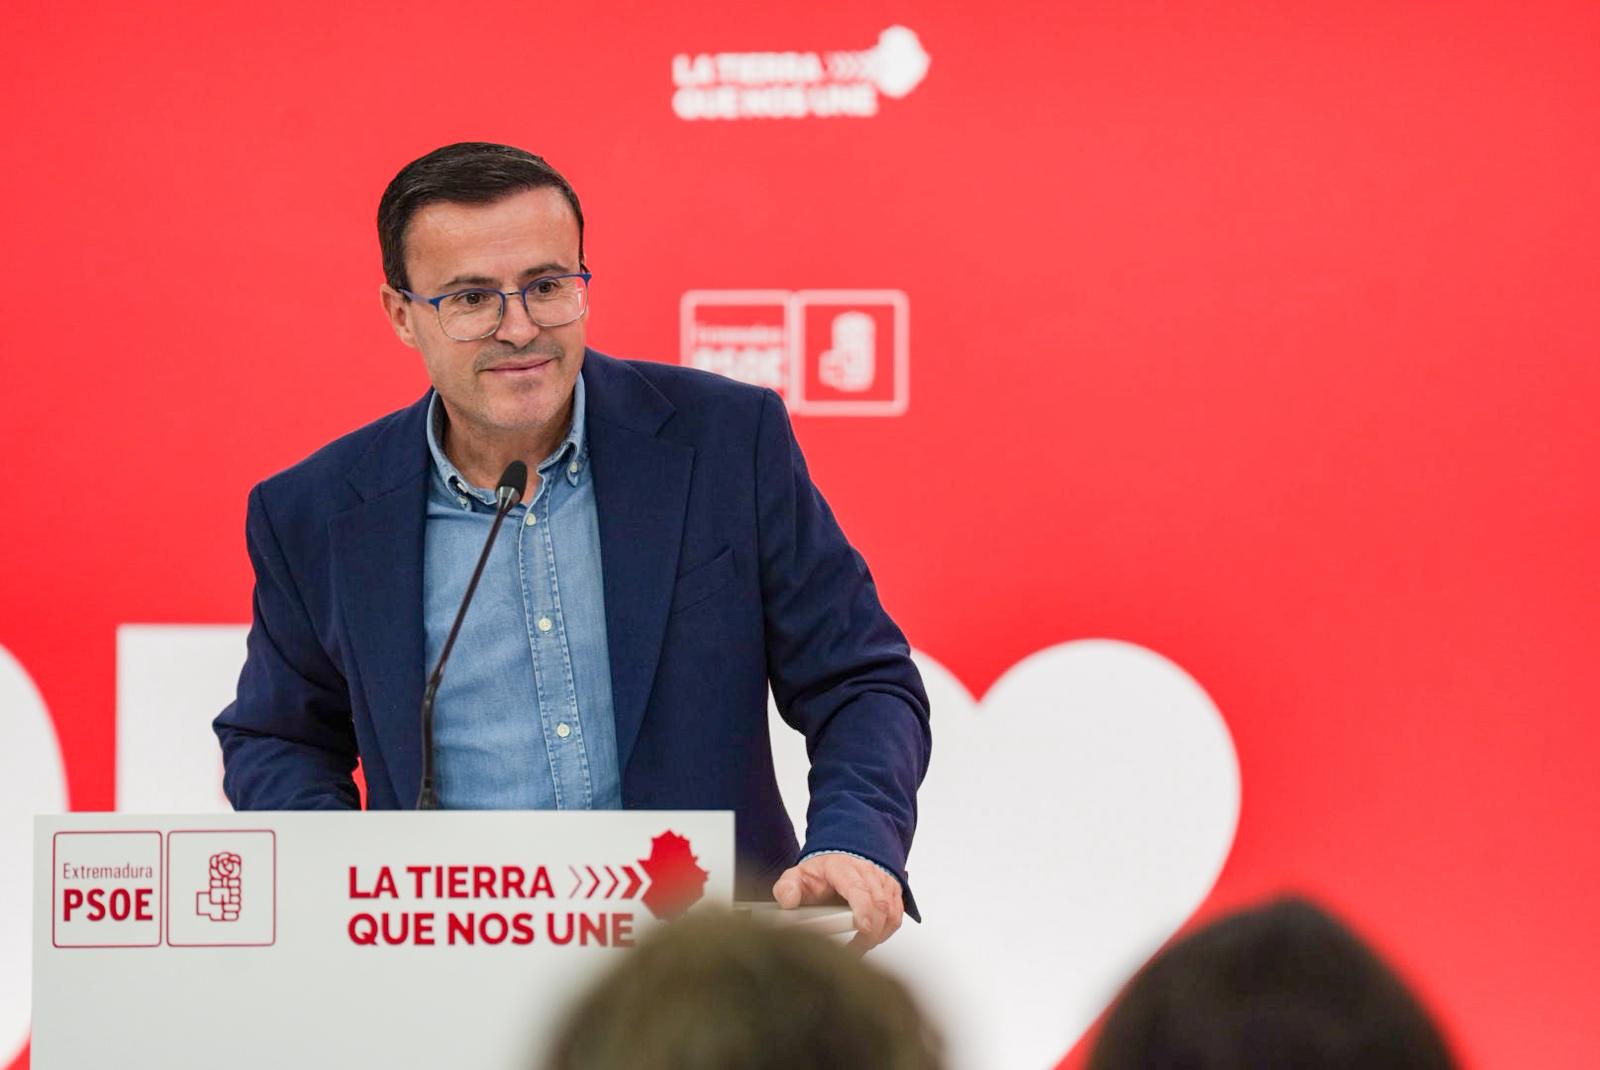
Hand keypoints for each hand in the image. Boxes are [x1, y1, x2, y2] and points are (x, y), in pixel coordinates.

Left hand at [772, 853, 903, 951]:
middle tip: (854, 950)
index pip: (858, 888)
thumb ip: (787, 888)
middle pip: (879, 904)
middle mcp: (867, 872)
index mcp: (842, 868)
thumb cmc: (820, 873)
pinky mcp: (892, 892)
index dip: (863, 909)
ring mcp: (882, 881)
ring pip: (891, 912)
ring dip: (878, 934)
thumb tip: (788, 902)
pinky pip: (896, 916)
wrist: (837, 861)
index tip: (862, 928)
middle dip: (870, 932)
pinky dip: (886, 932)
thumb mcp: (797, 876)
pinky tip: (871, 940)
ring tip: (859, 948)